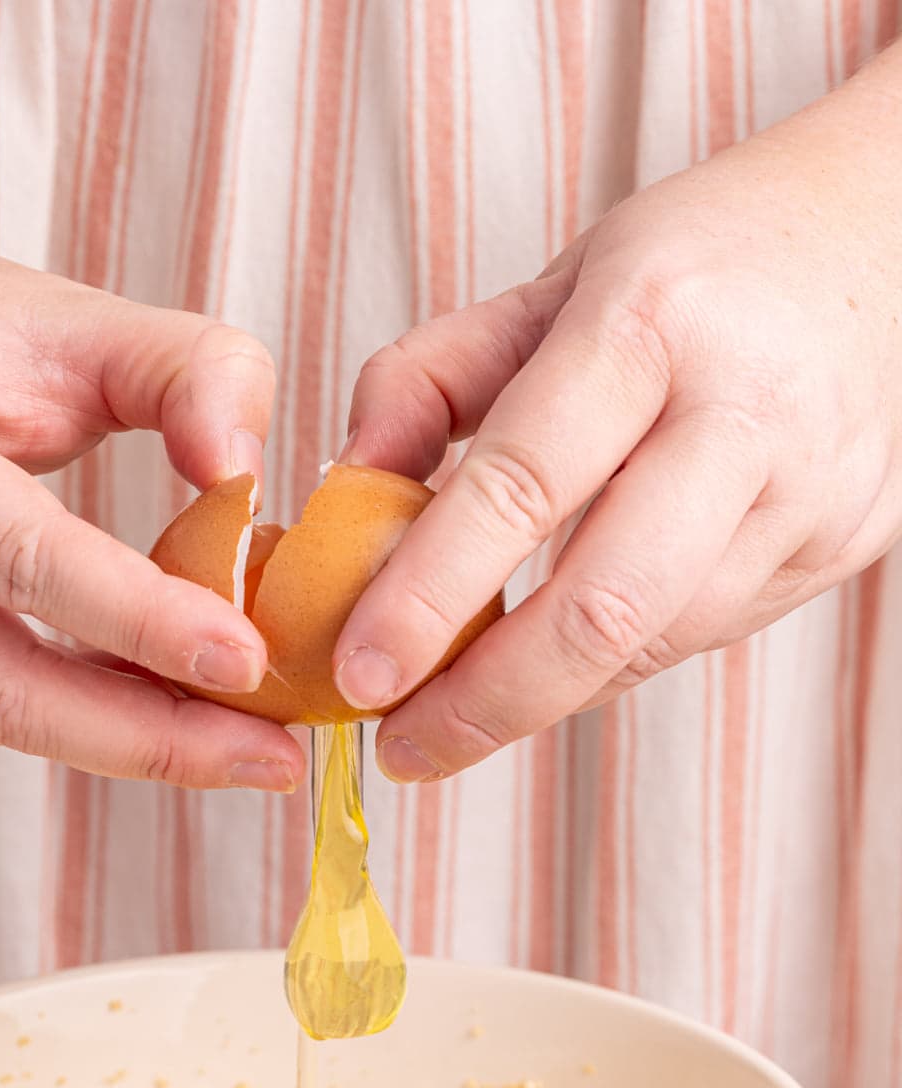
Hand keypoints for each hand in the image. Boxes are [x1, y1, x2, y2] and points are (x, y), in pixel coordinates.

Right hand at [0, 207, 303, 791]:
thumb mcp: (67, 314)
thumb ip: (185, 368)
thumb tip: (247, 476)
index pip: (16, 555)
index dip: (138, 618)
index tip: (249, 659)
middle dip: (147, 735)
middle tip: (273, 754)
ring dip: (126, 741)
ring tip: (241, 742)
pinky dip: (79, 723)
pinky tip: (160, 712)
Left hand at [333, 46, 901, 781]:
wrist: (884, 236)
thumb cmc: (694, 264)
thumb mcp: (551, 283)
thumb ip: (429, 379)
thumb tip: (344, 491)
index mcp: (649, 321)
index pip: (520, 483)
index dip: (427, 595)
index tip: (358, 672)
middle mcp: (744, 411)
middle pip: (604, 607)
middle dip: (489, 701)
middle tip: (404, 747)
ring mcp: (810, 490)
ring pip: (656, 643)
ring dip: (544, 693)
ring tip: (461, 704)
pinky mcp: (843, 544)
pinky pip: (701, 634)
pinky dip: (613, 659)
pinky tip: (561, 649)